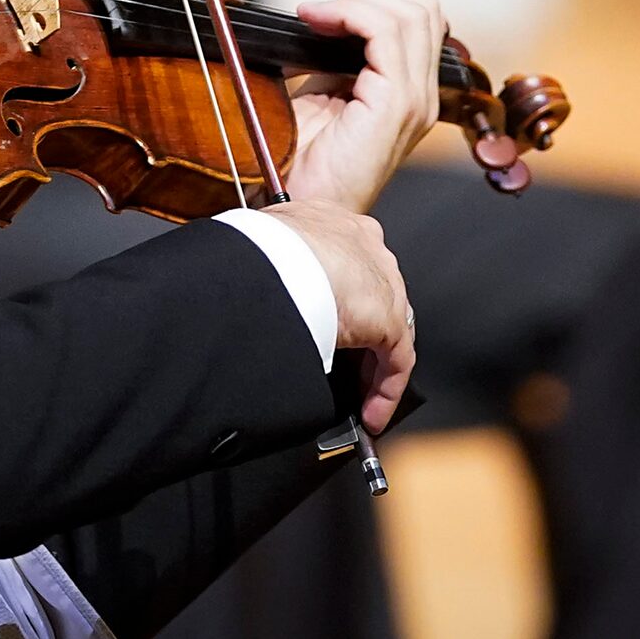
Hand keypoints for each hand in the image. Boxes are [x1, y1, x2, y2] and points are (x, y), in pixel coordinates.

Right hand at [262, 200, 414, 434]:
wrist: (280, 255)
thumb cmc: (261, 246)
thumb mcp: (263, 247)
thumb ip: (267, 265)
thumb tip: (244, 291)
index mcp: (335, 224)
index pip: (345, 263)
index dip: (336, 296)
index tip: (322, 319)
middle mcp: (367, 249)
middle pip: (370, 299)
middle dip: (358, 335)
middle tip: (339, 367)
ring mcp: (383, 283)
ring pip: (386, 333)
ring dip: (371, 369)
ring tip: (355, 399)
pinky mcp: (392, 320)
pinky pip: (395, 363)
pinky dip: (383, 390)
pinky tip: (370, 414)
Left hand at [281, 0, 447, 212]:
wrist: (296, 206)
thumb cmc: (303, 162)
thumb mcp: (323, 95)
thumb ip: (335, 59)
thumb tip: (322, 17)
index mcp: (409, 92)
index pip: (421, 20)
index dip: (375, 2)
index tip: (325, 12)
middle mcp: (422, 95)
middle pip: (422, 9)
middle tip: (322, 13)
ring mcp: (414, 100)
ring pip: (410, 14)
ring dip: (356, 2)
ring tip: (317, 16)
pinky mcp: (395, 105)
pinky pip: (386, 33)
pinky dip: (349, 13)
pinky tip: (316, 20)